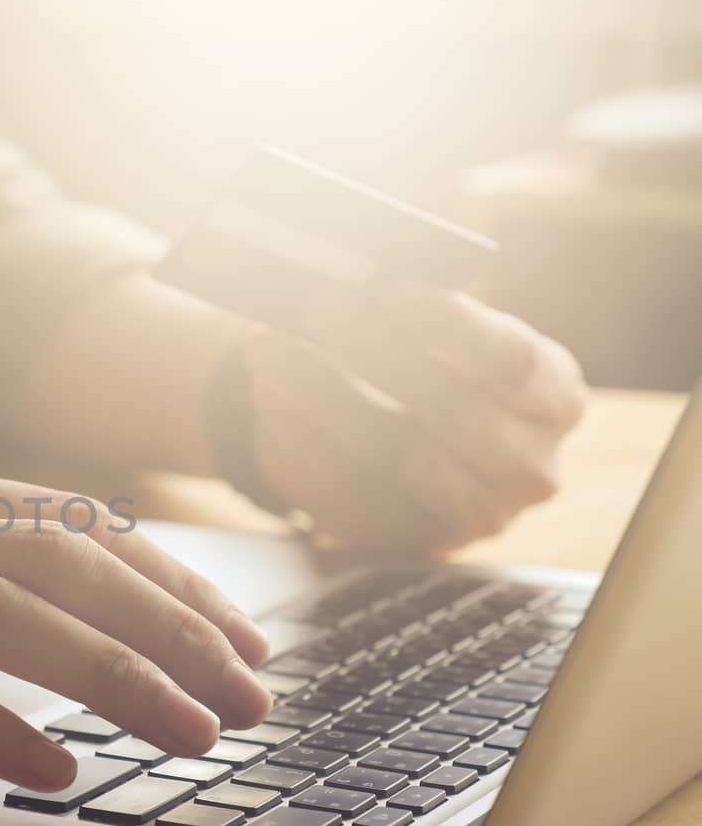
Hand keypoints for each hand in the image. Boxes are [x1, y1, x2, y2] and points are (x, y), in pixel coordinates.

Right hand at [0, 452, 270, 789]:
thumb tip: (30, 606)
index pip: (63, 521)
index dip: (163, 578)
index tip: (231, 634)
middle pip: (61, 561)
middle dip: (174, 628)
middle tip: (250, 694)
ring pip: (7, 614)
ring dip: (118, 677)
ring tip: (194, 736)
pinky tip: (57, 773)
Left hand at [243, 285, 588, 552]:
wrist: (421, 447)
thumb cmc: (434, 369)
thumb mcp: (446, 337)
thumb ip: (412, 314)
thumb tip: (350, 283)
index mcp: (554, 399)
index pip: (509, 358)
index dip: (446, 322)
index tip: (383, 288)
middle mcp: (528, 467)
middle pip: (447, 408)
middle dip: (371, 351)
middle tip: (314, 307)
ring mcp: (473, 517)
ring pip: (393, 455)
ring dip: (321, 398)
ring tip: (271, 354)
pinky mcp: (411, 543)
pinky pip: (350, 495)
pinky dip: (302, 446)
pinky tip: (271, 404)